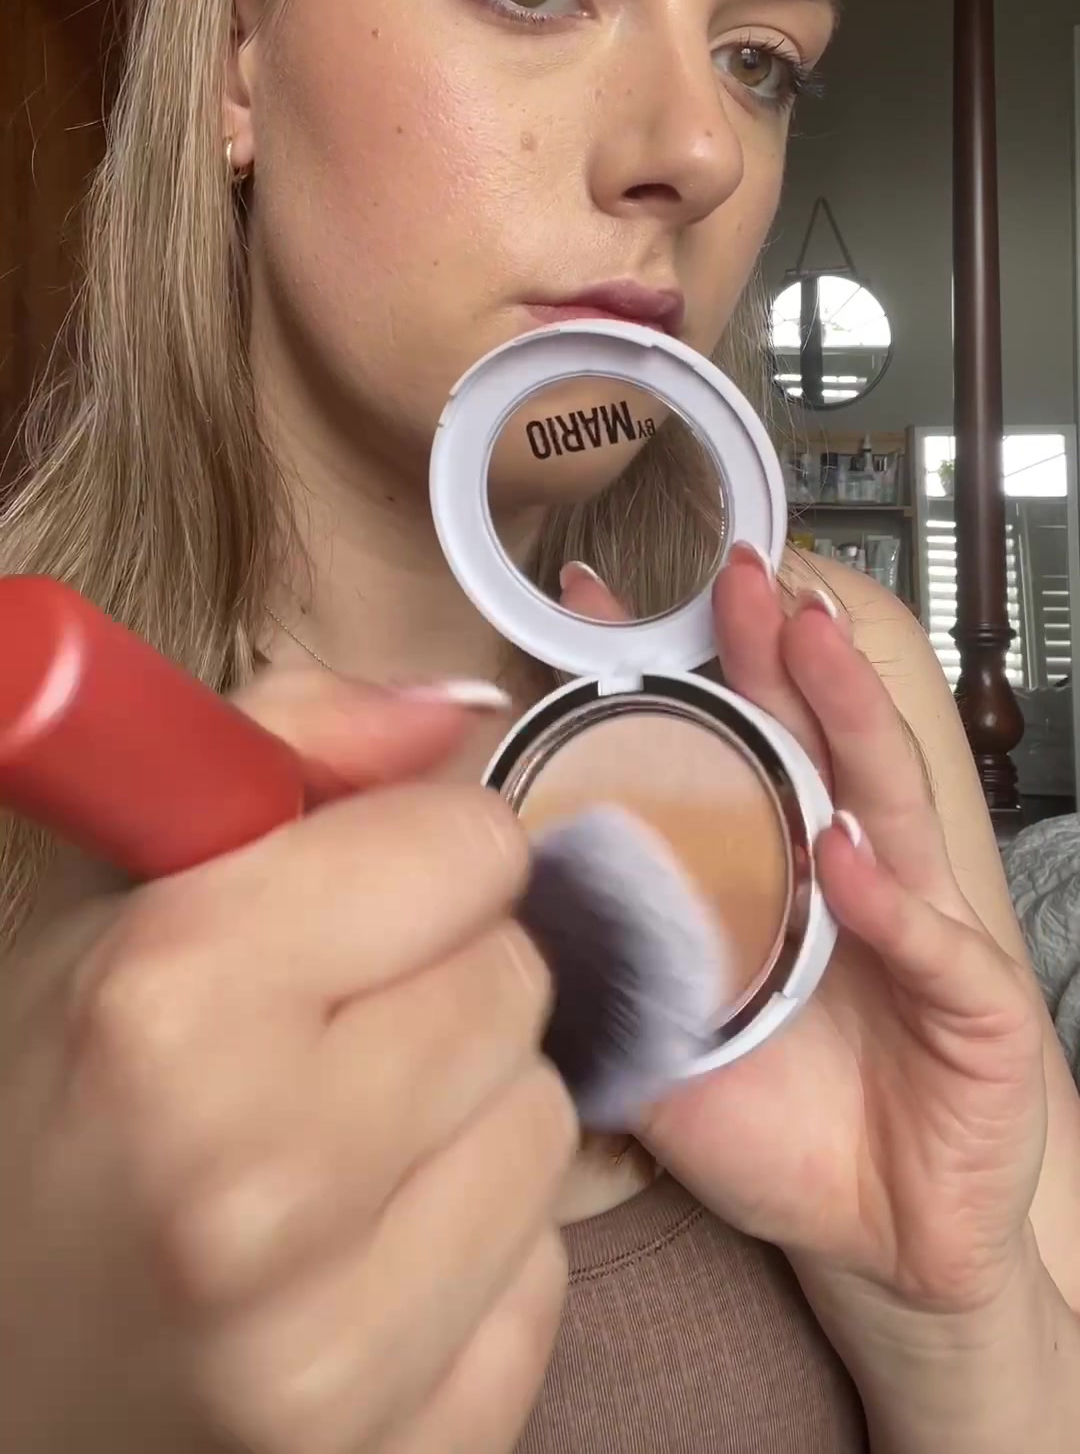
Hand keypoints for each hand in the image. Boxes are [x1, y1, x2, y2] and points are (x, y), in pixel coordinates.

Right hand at [0, 671, 574, 1453]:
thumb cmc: (54, 1102)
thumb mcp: (123, 893)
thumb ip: (291, 742)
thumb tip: (466, 709)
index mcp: (171, 1003)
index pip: (467, 846)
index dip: (411, 854)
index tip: (354, 889)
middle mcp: (258, 1184)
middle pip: (517, 984)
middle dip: (442, 977)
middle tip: (332, 1022)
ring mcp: (326, 1354)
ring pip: (549, 1129)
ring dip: (467, 1114)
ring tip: (342, 1140)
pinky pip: (542, 1281)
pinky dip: (472, 1254)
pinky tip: (359, 1255)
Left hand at [560, 551, 1046, 1315]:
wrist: (884, 1246)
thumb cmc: (778, 1130)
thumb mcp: (665, 1044)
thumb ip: (601, 973)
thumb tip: (492, 909)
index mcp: (768, 871)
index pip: (716, 747)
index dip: (663, 672)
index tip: (592, 600)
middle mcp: (844, 875)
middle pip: (808, 741)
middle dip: (772, 649)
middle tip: (735, 572)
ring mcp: (915, 929)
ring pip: (884, 799)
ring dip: (845, 716)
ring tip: (806, 640)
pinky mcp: (973, 1006)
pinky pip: (931, 942)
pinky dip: (888, 898)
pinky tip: (844, 854)